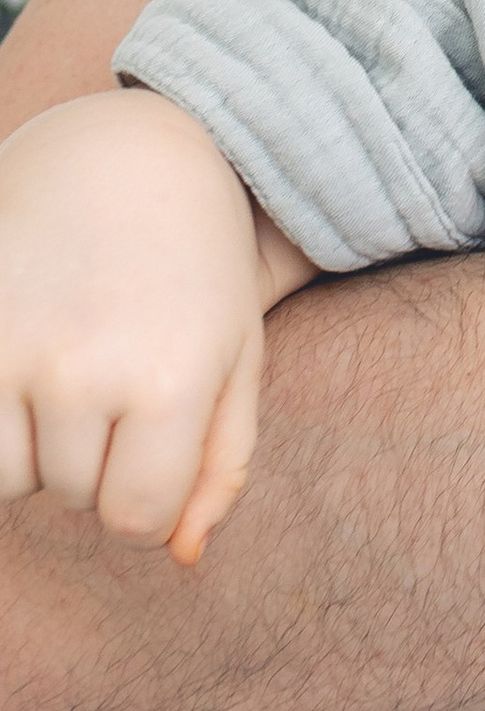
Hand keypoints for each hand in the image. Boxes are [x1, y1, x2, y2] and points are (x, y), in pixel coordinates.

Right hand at [0, 89, 306, 563]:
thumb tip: (182, 560)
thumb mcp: (236, 356)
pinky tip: (24, 365)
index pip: (136, 521)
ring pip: (9, 478)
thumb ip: (219, 468)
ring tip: (69, 359)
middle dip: (97, 454)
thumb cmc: (195, 263)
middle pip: (75, 496)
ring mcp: (8, 344)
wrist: (124, 150)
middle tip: (117, 365)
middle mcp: (84, 367)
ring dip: (35, 442)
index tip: (154, 439)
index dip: (146, 495)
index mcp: (169, 378)